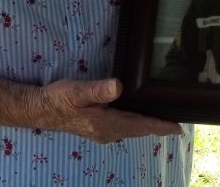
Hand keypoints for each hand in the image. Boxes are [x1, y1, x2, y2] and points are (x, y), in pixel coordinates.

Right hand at [36, 78, 181, 143]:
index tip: (178, 128)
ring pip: (131, 130)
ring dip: (146, 126)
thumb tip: (119, 86)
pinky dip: (135, 123)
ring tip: (161, 121)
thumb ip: (99, 89)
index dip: (160, 126)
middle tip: (176, 124)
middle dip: (157, 127)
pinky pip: (123, 127)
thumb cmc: (59, 99)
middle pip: (139, 130)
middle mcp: (108, 132)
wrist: (41, 109)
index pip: (140, 125)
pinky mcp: (97, 128)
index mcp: (107, 124)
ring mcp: (102, 132)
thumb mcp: (78, 91)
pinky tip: (136, 116)